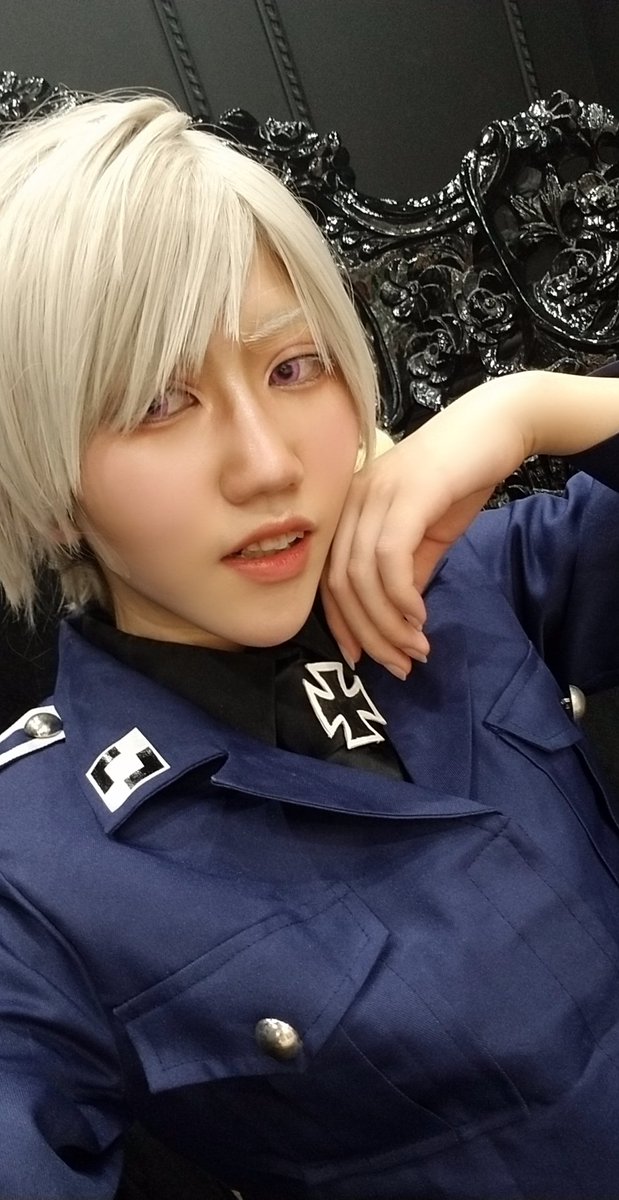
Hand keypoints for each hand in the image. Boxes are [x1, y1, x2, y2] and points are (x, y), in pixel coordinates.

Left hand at [321, 376, 530, 676]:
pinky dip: (401, 596)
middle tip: (399, 665)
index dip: (343, 627)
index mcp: (350, 510)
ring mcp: (376, 493)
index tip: (365, 661)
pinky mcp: (407, 493)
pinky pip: (390, 556)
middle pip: (340, 584)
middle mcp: (352, 500)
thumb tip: (396, 619)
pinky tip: (420, 616)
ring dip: (388, 623)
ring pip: (362, 576)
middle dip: (368, 635)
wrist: (497, 425)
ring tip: (416, 649)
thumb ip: (407, 573)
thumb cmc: (460, 477)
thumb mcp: (427, 535)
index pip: (328, 579)